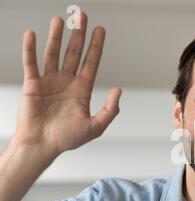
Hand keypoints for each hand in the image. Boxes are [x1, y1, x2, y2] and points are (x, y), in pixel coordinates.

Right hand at [14, 11, 120, 156]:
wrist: (41, 146)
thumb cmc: (66, 139)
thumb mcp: (95, 127)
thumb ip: (110, 110)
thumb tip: (119, 90)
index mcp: (81, 90)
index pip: (91, 62)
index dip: (96, 46)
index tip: (100, 30)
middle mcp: (66, 82)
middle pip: (73, 53)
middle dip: (78, 35)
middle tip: (81, 16)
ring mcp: (49, 82)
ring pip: (53, 53)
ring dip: (56, 37)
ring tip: (60, 20)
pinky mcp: (32, 85)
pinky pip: (31, 63)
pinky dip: (30, 49)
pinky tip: (32, 34)